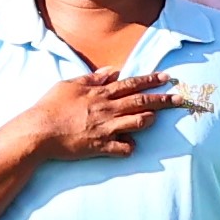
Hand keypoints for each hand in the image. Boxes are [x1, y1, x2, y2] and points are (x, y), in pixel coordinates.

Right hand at [18, 68, 183, 164]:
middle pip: (141, 102)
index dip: (151, 80)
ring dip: (149, 120)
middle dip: (163, 99)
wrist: (40, 132)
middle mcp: (107, 109)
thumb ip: (93, 77)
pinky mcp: (101, 146)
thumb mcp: (70, 84)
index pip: (132, 83)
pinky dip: (129, 148)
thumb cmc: (51, 106)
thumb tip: (112, 70)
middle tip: (180, 99)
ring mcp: (106, 128)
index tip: (167, 77)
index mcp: (101, 93)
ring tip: (155, 119)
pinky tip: (131, 147)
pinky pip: (123, 149)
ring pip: (137, 123)